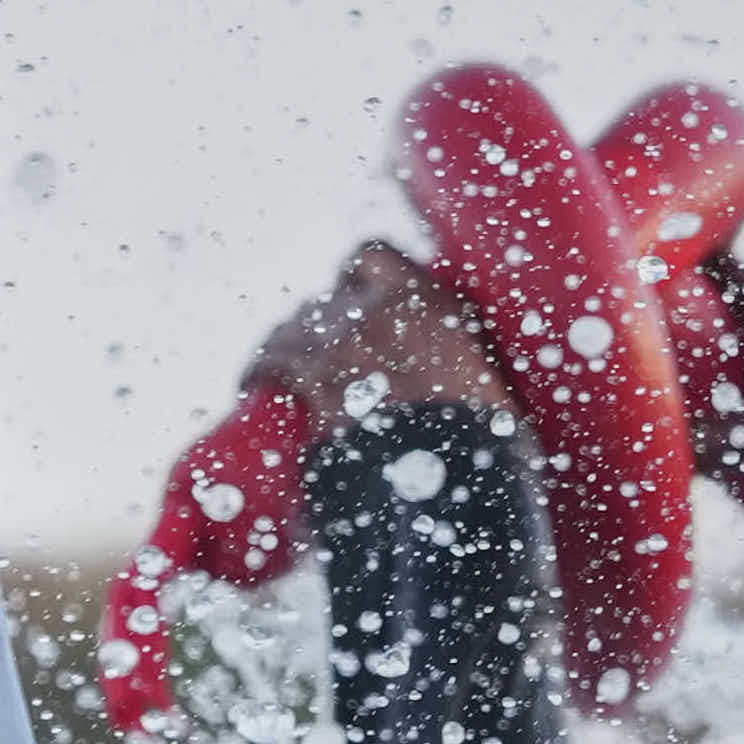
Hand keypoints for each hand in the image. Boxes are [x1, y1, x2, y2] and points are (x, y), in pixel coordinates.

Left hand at [242, 239, 505, 426]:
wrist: (454, 485)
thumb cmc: (486, 450)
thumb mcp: (487, 389)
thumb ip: (459, 365)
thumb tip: (447, 381)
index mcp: (434, 305)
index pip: (371, 258)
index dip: (357, 281)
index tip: (357, 303)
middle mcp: (383, 311)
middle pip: (328, 302)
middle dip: (325, 330)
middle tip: (330, 367)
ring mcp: (344, 342)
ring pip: (293, 328)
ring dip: (290, 351)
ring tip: (289, 378)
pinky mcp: (312, 381)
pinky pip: (270, 362)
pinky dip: (261, 374)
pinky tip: (255, 389)